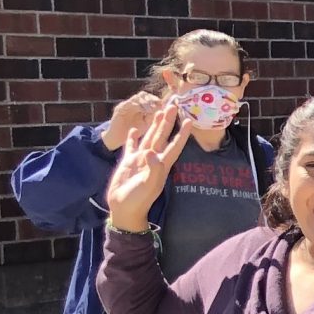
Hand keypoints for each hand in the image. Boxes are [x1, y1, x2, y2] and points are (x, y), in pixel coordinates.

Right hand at [104, 101, 188, 232]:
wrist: (124, 208)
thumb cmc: (138, 200)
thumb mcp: (148, 185)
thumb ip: (152, 169)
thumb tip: (151, 152)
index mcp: (161, 164)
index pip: (175, 145)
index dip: (182, 133)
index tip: (190, 120)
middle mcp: (153, 159)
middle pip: (163, 135)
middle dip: (169, 121)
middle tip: (174, 105)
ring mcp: (140, 160)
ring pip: (149, 137)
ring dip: (155, 125)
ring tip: (160, 111)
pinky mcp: (128, 162)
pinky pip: (131, 146)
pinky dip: (133, 138)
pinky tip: (134, 129)